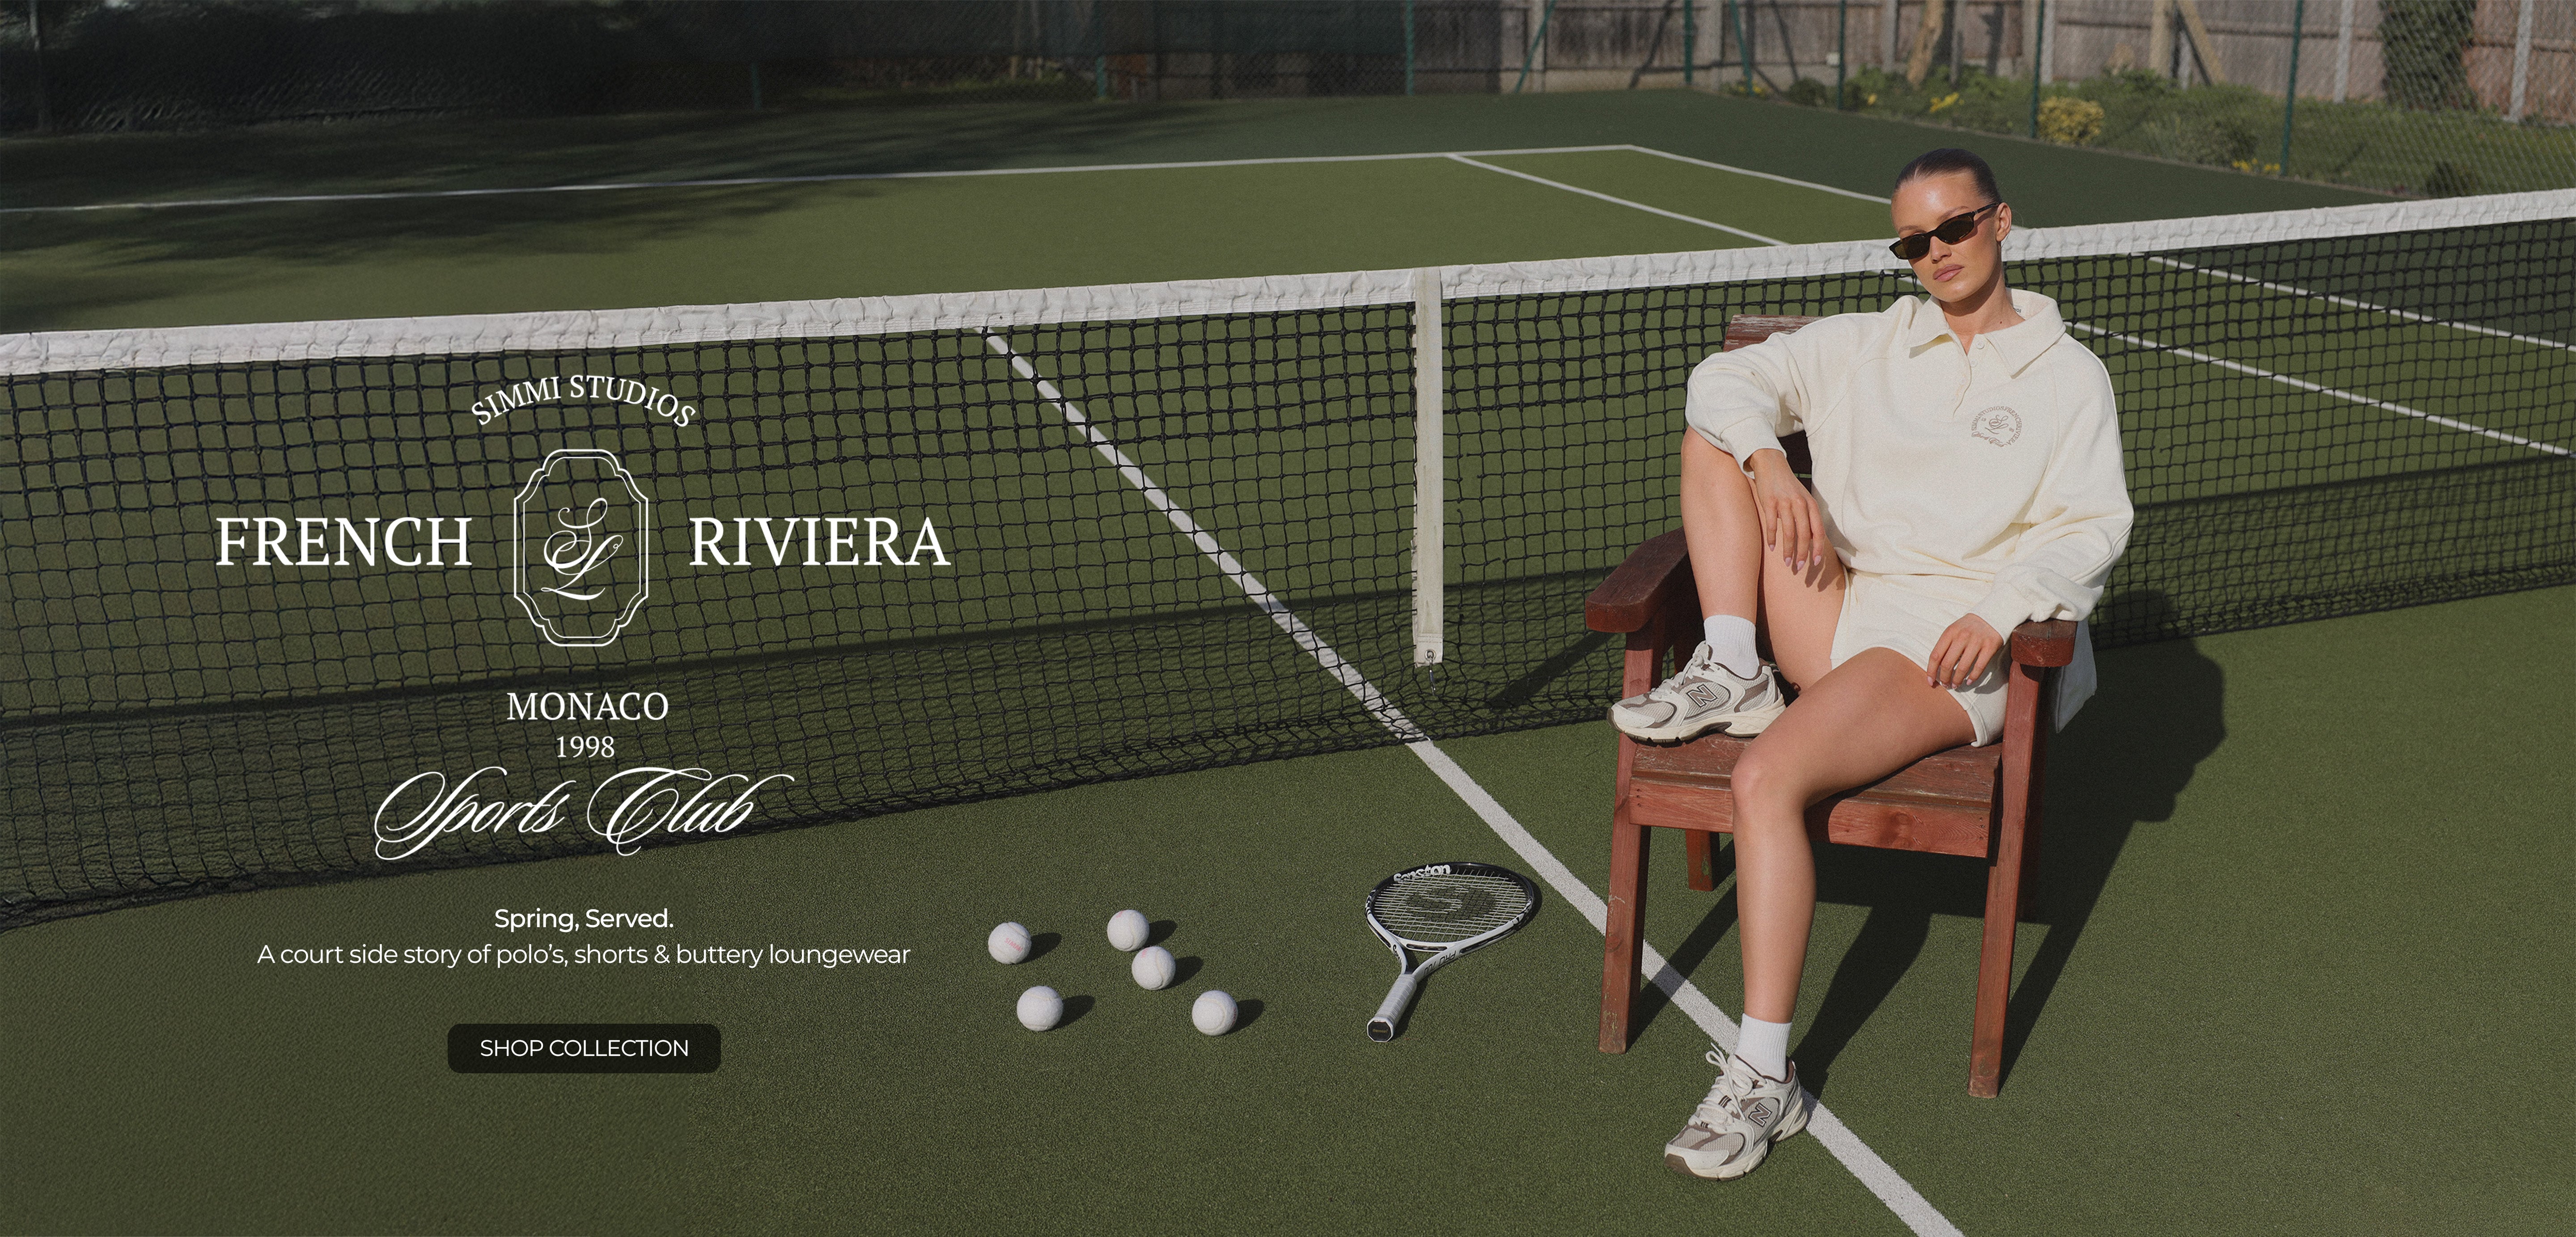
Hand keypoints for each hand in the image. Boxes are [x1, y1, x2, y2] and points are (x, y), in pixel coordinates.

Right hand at [1746, 449, 1829, 574]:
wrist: (1771, 464)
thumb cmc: (1788, 485)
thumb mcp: (1803, 498)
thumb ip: (1808, 516)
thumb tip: (1811, 539)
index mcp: (1810, 504)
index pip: (1818, 530)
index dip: (1818, 548)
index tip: (1816, 563)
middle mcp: (1800, 503)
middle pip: (1803, 535)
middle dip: (1801, 554)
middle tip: (1798, 567)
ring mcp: (1785, 503)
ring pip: (1789, 533)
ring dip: (1787, 551)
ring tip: (1786, 562)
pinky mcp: (1770, 502)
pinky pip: (1772, 525)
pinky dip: (1772, 539)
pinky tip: (1772, 548)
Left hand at [1925, 615, 2002, 689]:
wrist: (1991, 616)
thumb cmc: (1968, 627)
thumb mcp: (1953, 631)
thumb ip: (1945, 646)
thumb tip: (1936, 668)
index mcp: (1950, 632)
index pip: (1936, 655)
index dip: (1931, 671)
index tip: (1930, 681)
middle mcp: (1962, 636)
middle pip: (1948, 664)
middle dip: (1944, 678)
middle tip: (1945, 685)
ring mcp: (1976, 642)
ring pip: (1963, 667)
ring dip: (1958, 680)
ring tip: (1956, 685)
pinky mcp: (1990, 647)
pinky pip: (1979, 667)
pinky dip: (1973, 677)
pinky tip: (1969, 681)